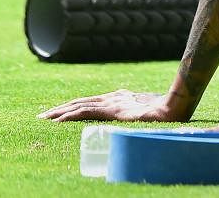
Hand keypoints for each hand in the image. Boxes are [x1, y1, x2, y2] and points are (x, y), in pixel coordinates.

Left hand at [39, 89, 181, 122]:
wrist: (175, 107)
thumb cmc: (167, 110)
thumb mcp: (149, 110)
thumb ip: (140, 111)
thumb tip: (139, 116)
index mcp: (120, 98)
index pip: (90, 101)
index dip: (73, 106)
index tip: (58, 113)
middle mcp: (114, 98)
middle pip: (81, 102)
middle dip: (61, 108)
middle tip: (43, 116)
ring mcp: (113, 102)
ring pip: (80, 106)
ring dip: (60, 112)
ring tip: (44, 119)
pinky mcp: (113, 110)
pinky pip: (87, 112)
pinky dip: (70, 116)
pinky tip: (58, 121)